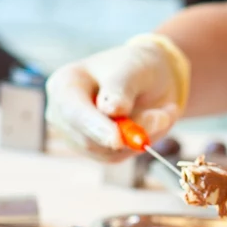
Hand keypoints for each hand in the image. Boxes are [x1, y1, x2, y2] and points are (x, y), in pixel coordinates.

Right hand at [45, 34, 188, 160]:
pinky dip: (141, 143)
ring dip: (141, 137)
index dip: (95, 127)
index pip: (73, 112)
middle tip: (162, 117)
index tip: (118, 140)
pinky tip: (151, 123)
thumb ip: (121, 88)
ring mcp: (77, 135)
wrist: (149, 81)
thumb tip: (111, 110)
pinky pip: (120, 157)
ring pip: (108, 152)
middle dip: (129, 133)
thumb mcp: (133, 70)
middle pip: (88, 140)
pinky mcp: (96, 150)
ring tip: (160, 113)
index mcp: (65, 84)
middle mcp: (63, 113)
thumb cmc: (137, 69)